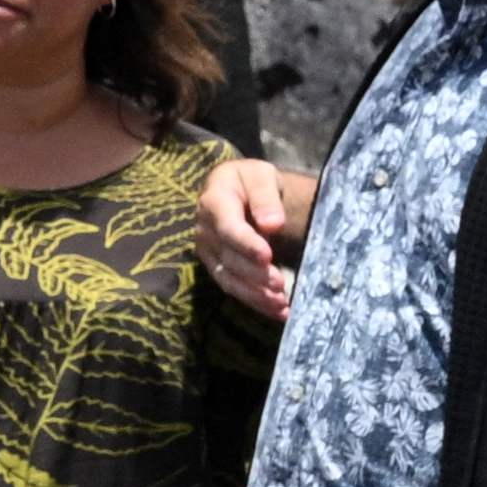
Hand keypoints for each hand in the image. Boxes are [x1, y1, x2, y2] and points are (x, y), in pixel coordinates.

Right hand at [197, 157, 318, 321]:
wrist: (241, 191)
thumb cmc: (252, 181)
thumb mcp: (261, 175)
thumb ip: (265, 196)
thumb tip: (272, 224)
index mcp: (213, 201)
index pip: (228, 227)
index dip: (246, 244)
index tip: (267, 256)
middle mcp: (205, 230)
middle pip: (228, 258)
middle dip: (255, 274)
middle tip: (280, 284)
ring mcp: (208, 252)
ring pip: (228, 279)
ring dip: (255, 294)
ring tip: (281, 304)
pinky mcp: (217, 267)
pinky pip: (233, 289)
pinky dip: (255, 302)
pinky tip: (278, 311)